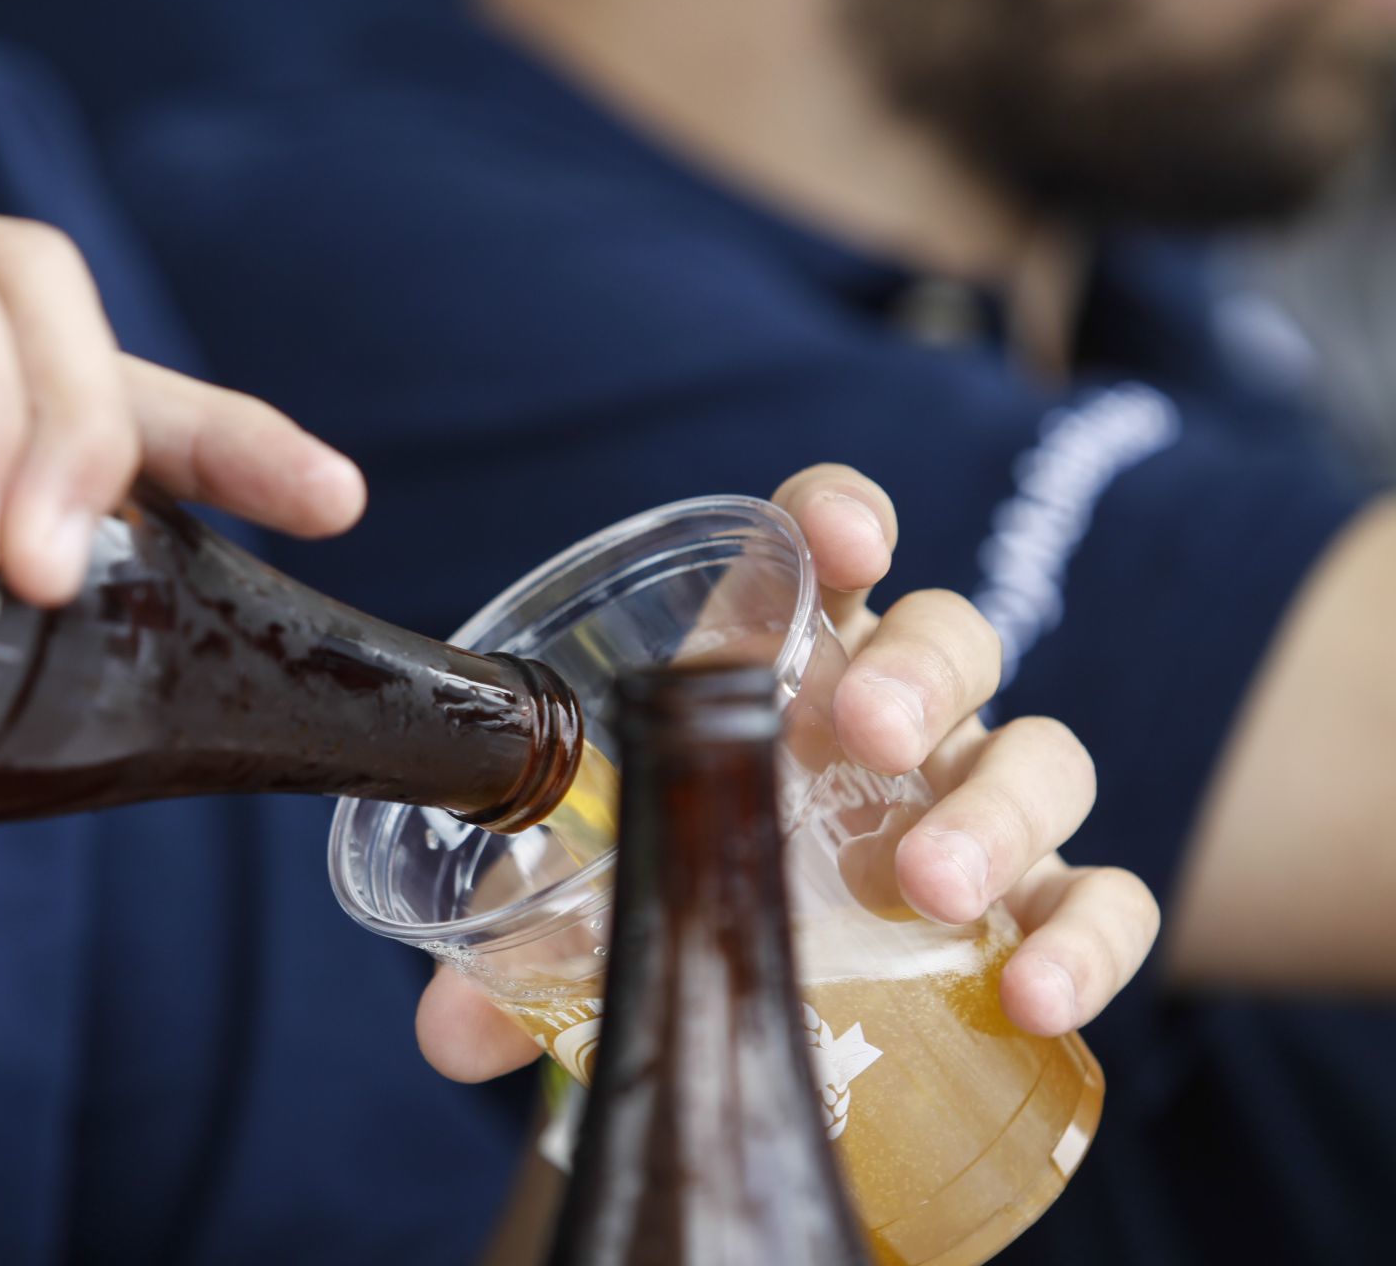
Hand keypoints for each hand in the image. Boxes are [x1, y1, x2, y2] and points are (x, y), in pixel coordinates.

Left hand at [416, 464, 1160, 1080]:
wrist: (799, 984)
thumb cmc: (702, 891)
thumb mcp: (612, 904)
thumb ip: (528, 949)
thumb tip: (446, 1034)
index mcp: (791, 666)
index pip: (832, 550)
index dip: (840, 517)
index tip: (834, 539)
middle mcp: (903, 716)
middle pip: (952, 638)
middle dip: (917, 671)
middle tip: (860, 734)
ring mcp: (985, 804)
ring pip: (1043, 753)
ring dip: (995, 809)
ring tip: (930, 887)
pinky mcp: (1048, 903)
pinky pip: (1106, 897)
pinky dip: (1087, 938)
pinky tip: (1032, 993)